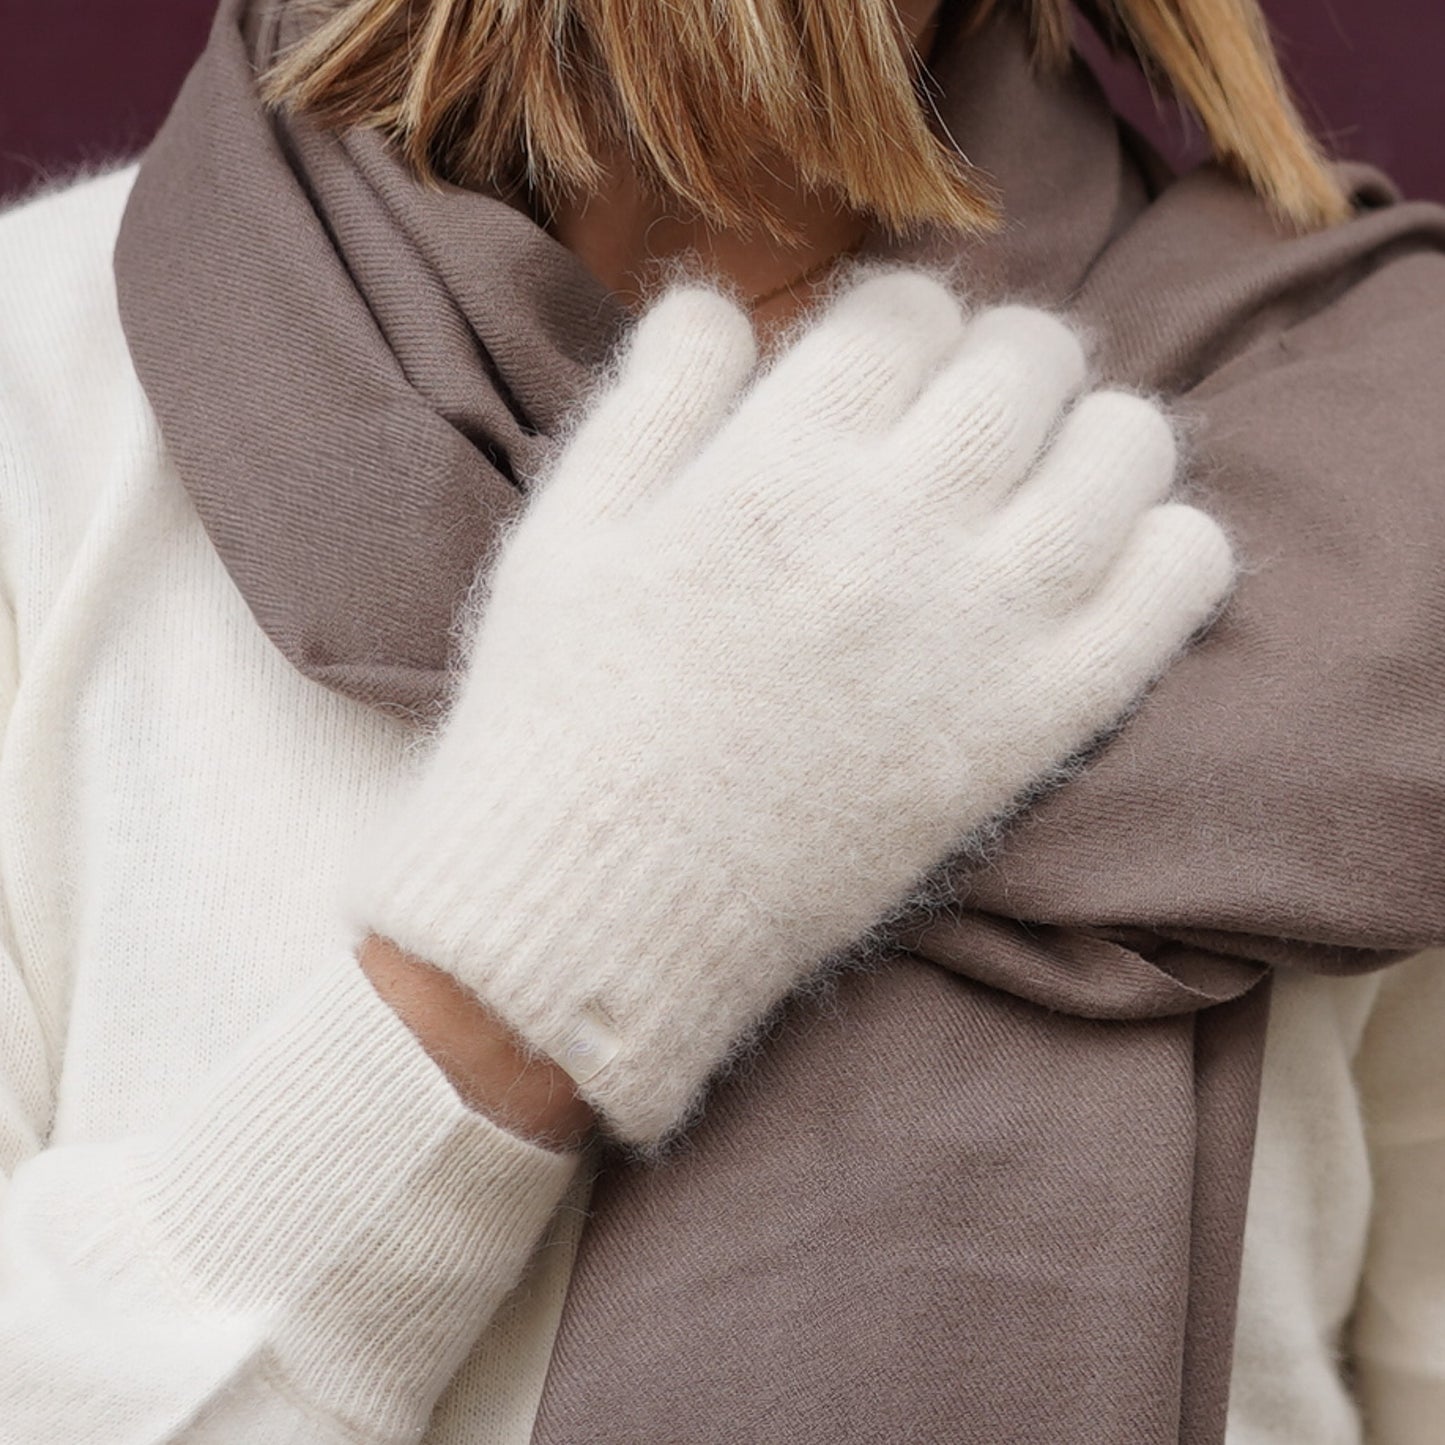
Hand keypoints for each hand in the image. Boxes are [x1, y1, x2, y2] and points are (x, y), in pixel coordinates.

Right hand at [350, 270, 1235, 1147]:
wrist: (611, 910)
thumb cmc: (566, 720)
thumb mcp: (564, 533)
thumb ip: (653, 397)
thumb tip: (723, 299)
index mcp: (780, 462)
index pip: (906, 313)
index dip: (898, 326)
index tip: (880, 375)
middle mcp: (899, 523)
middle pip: (1029, 359)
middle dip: (999, 364)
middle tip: (964, 421)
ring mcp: (985, 625)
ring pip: (1126, 447)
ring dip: (1093, 434)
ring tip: (1039, 480)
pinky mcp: (1035, 724)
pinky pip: (1175, 586)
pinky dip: (1167, 547)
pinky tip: (1103, 562)